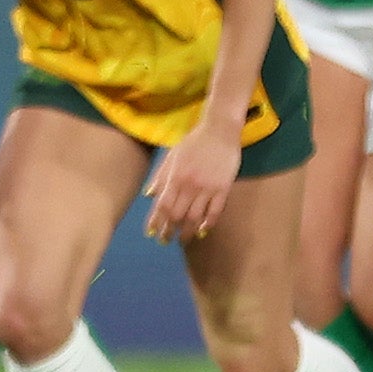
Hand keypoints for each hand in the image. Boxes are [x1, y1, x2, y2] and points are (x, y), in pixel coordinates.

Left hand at [147, 123, 243, 241]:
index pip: (163, 205)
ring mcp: (208, 188)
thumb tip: (148, 196)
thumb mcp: (172, 156)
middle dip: (169, 230)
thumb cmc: (194, 142)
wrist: (220, 131)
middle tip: (164, 240)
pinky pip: (215, 211)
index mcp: (176, 177)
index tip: (151, 232)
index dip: (156, 221)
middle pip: (177, 215)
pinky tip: (202, 231)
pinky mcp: (224, 188)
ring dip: (187, 231)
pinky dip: (208, 223)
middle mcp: (190, 185)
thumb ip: (161, 176)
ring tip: (182, 240)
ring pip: (195, 217)